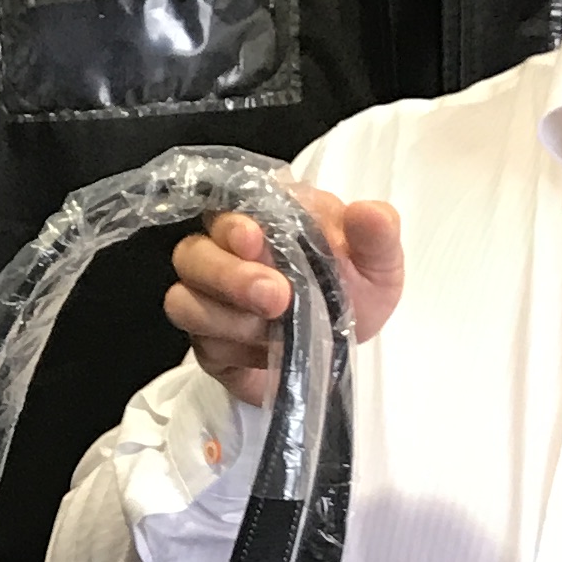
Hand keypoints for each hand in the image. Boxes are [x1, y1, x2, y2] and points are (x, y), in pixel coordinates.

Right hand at [169, 182, 404, 405]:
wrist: (342, 353)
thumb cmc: (354, 292)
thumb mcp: (379, 265)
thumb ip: (377, 236)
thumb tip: (368, 212)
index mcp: (264, 219)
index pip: (227, 208)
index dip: (233, 224)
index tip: (254, 240)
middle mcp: (225, 254)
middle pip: (191, 254)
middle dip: (228, 275)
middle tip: (275, 296)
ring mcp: (210, 300)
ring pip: (182, 301)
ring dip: (226, 317)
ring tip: (273, 328)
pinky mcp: (208, 344)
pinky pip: (199, 345)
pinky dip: (233, 350)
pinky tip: (267, 353)